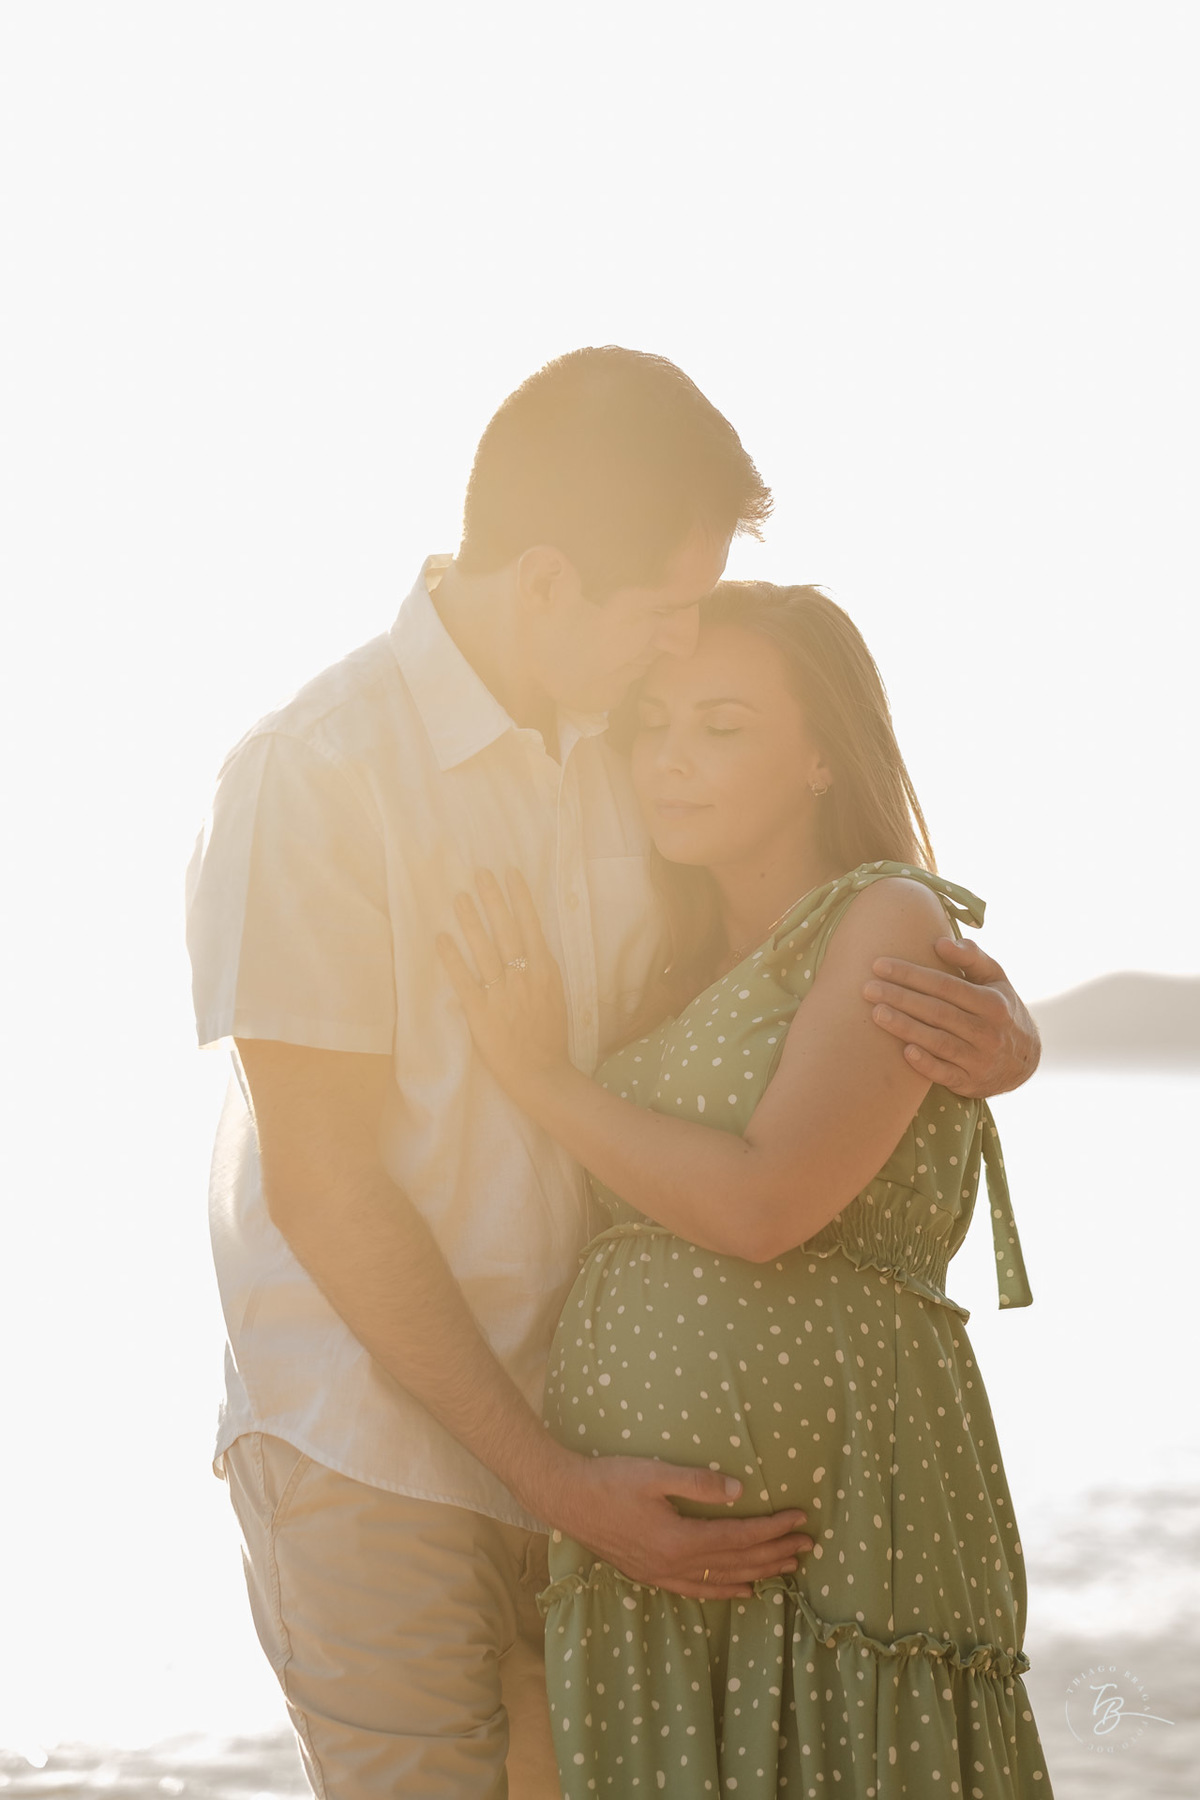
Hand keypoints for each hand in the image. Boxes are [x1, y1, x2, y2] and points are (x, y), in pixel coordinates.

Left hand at [437, 868, 570, 1088]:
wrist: (542, 1074)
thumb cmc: (549, 1036)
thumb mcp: (555, 996)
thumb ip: (541, 970)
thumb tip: (528, 944)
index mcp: (545, 971)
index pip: (531, 925)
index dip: (520, 897)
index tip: (510, 872)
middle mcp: (524, 977)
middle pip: (506, 930)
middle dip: (493, 899)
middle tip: (480, 872)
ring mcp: (502, 994)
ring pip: (484, 949)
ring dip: (471, 921)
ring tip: (459, 897)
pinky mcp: (481, 1012)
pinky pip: (464, 980)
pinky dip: (452, 958)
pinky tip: (441, 938)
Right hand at [548, 1451, 813, 1600]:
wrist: (566, 1499)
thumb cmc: (609, 1480)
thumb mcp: (654, 1473)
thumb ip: (698, 1482)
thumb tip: (739, 1490)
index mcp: (679, 1539)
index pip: (739, 1536)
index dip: (772, 1529)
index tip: (800, 1519)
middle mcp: (674, 1564)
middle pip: (736, 1562)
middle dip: (775, 1553)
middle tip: (807, 1546)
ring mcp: (661, 1574)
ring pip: (721, 1580)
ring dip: (757, 1574)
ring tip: (786, 1569)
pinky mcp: (649, 1575)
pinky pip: (696, 1591)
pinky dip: (723, 1592)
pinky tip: (741, 1592)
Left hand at [863, 936, 1040, 1097]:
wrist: (1024, 1061)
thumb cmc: (1000, 1009)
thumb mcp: (996, 979)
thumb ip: (972, 957)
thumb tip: (940, 942)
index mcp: (992, 1003)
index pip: (946, 985)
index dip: (912, 974)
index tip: (880, 965)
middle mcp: (988, 1032)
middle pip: (937, 1012)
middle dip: (900, 998)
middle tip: (867, 988)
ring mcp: (980, 1059)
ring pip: (938, 1042)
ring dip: (905, 1028)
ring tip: (876, 1013)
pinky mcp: (970, 1083)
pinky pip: (944, 1074)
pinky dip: (925, 1064)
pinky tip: (903, 1051)